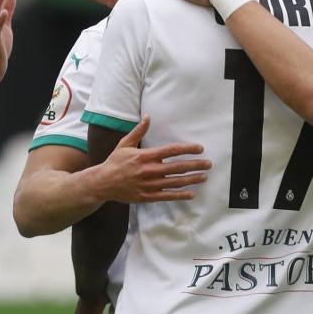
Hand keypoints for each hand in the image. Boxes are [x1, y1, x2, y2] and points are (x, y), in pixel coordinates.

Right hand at [91, 117, 209, 203]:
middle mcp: (150, 170)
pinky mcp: (148, 196)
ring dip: (192, 179)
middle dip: (195, 165)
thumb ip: (138, 131)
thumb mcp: (124, 144)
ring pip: (176, 182)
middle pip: (178, 167)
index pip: (172, 151)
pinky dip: (180, 195)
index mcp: (146, 156)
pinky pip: (168, 196)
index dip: (187, 149)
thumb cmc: (115, 162)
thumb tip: (148, 117)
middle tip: (208, 164)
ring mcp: (150, 185)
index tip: (199, 148)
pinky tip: (191, 193)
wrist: (103, 183)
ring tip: (204, 177)